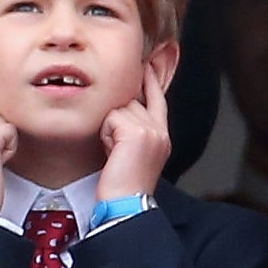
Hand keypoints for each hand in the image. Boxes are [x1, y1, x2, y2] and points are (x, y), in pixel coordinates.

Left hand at [99, 47, 177, 202]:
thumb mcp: (134, 151)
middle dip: (116, 120)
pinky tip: (112, 152)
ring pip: (118, 109)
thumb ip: (133, 129)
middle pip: (130, 102)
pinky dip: (106, 134)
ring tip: (115, 153)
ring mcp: (151, 130)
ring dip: (109, 129)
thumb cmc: (122, 182)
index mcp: (162, 135)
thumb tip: (122, 109)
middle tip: (118, 150)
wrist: (127, 202)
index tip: (148, 64)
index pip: (158, 100)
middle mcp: (160, 130)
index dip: (151, 81)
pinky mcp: (137, 132)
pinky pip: (111, 118)